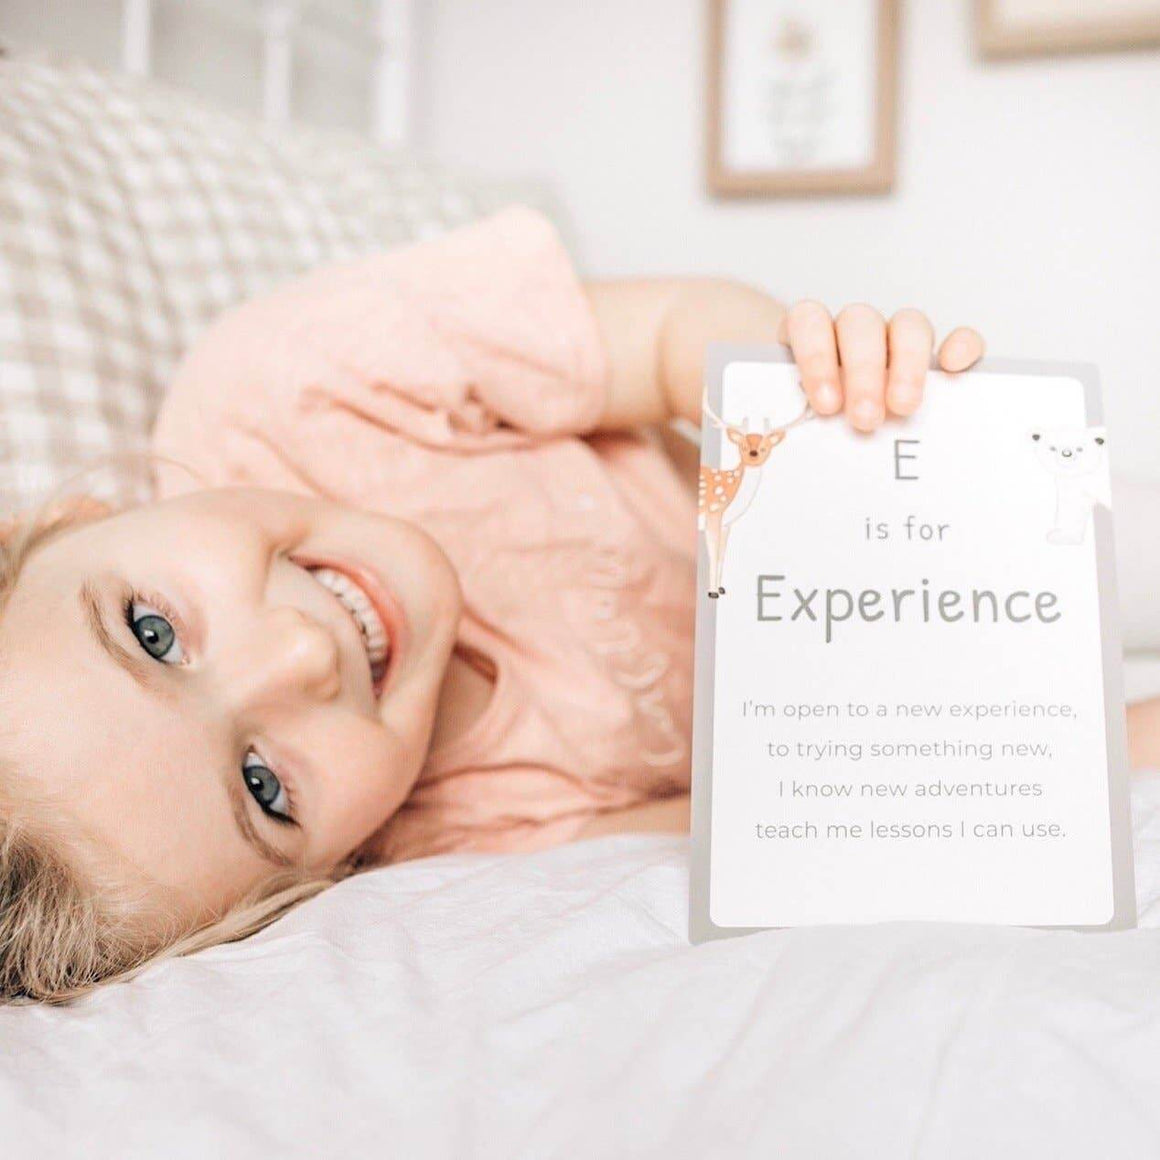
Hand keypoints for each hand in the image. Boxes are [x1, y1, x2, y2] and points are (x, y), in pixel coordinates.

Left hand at [777, 301, 983, 432]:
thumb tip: (790, 447)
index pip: (810, 321)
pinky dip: (961, 346)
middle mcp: (855, 330)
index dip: (816, 357)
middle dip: (864, 372)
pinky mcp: (939, 355)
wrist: (827, 429)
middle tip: (864, 418)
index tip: (826, 404)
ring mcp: (897, 338)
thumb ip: (799, 418)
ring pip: (908, 326)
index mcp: (812, 336)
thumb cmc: (815, 424)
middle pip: (861, 325)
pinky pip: (959, 337)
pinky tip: (954, 368)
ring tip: (903, 408)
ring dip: (906, 365)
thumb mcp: (802, 419)